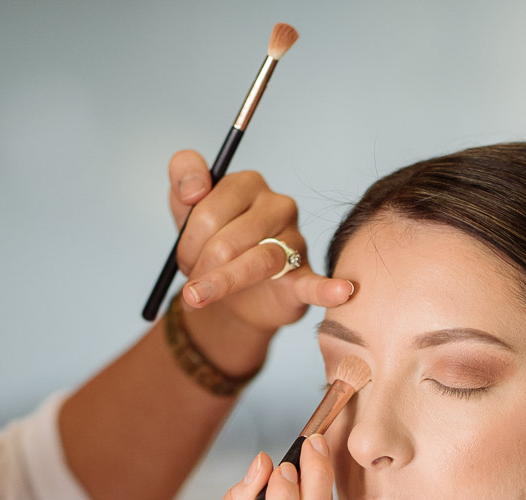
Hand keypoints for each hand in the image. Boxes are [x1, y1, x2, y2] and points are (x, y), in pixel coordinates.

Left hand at [166, 150, 353, 345]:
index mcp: (248, 183)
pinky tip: (342, 291)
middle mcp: (278, 205)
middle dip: (199, 266)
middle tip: (192, 282)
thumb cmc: (212, 245)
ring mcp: (295, 240)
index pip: (207, 212)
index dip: (187, 242)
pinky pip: (315, 282)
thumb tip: (194, 189)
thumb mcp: (184, 206)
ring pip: (255, 262)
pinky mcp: (304, 276)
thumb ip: (184, 175)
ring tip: (197, 298)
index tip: (183, 257)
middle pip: (225, 240)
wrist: (231, 295)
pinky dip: (328, 289)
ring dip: (220, 285)